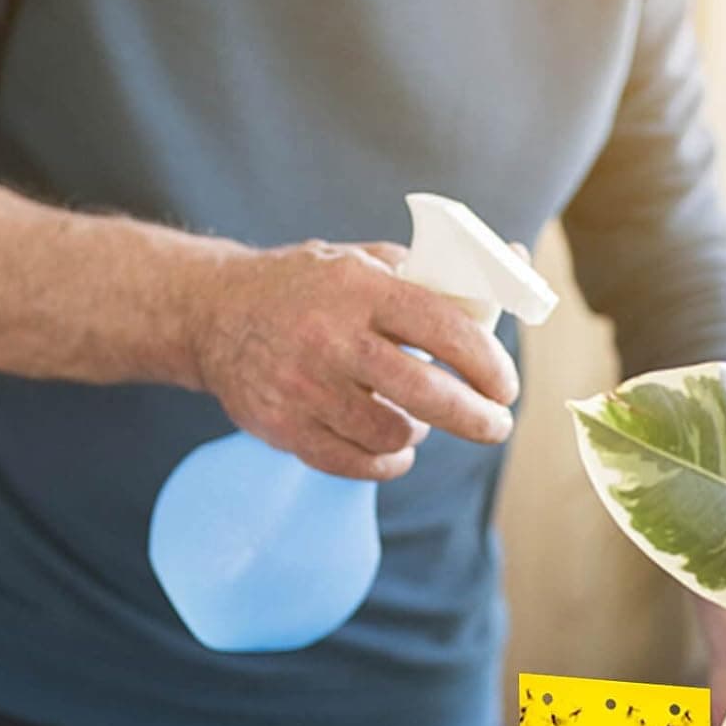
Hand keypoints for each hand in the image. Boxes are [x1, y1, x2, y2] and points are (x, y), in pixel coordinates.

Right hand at [183, 239, 520, 478]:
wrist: (211, 311)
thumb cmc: (308, 287)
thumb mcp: (364, 262)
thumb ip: (434, 272)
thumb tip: (514, 261)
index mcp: (359, 289)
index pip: (445, 329)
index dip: (488, 364)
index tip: (506, 387)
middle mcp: (330, 337)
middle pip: (426, 393)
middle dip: (476, 418)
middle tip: (497, 426)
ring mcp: (302, 386)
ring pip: (391, 434)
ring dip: (419, 433)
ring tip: (421, 420)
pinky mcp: (282, 426)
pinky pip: (355, 463)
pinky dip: (385, 461)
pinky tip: (392, 447)